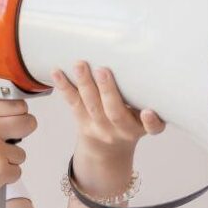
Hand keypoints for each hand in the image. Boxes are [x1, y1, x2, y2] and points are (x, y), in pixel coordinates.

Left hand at [51, 60, 165, 159]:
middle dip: (107, 91)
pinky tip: (56, 72)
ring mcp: (99, 127)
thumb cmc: (131, 122)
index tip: (148, 112)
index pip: (151, 128)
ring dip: (85, 84)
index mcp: (141, 127)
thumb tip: (146, 59)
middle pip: (114, 112)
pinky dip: (64, 87)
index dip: (150, 121)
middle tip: (102, 70)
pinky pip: (72, 103)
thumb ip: (147, 97)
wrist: (108, 148)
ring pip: (91, 106)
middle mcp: (121, 129)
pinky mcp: (82, 120)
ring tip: (80, 65)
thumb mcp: (143, 116)